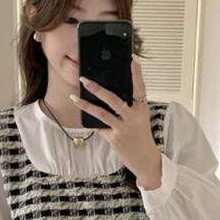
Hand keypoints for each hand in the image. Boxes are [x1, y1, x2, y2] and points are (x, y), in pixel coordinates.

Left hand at [70, 56, 161, 187]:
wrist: (145, 159)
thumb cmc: (141, 136)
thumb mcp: (140, 118)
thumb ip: (129, 107)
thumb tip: (109, 95)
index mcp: (141, 108)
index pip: (140, 88)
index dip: (136, 74)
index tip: (132, 61)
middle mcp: (133, 117)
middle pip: (114, 99)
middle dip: (98, 89)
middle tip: (85, 80)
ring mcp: (123, 128)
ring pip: (102, 113)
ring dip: (86, 105)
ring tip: (75, 98)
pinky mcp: (115, 138)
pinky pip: (99, 127)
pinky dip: (92, 122)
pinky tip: (83, 117)